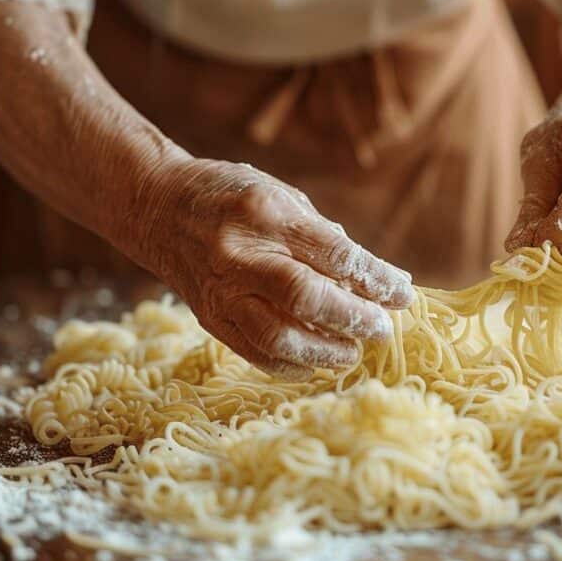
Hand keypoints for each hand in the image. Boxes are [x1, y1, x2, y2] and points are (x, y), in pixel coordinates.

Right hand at [131, 158, 413, 378]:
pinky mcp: (210, 318)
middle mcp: (240, 253)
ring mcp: (221, 290)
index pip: (334, 254)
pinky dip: (292, 364)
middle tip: (381, 329)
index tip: (403, 294)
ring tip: (352, 351)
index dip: (375, 279)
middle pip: (305, 297)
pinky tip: (315, 362)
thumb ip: (324, 237)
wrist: (158, 208)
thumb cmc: (232, 196)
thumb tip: (377, 281)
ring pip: (278, 335)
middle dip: (353, 318)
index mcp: (265, 212)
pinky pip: (255, 353)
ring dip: (324, 351)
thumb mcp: (281, 196)